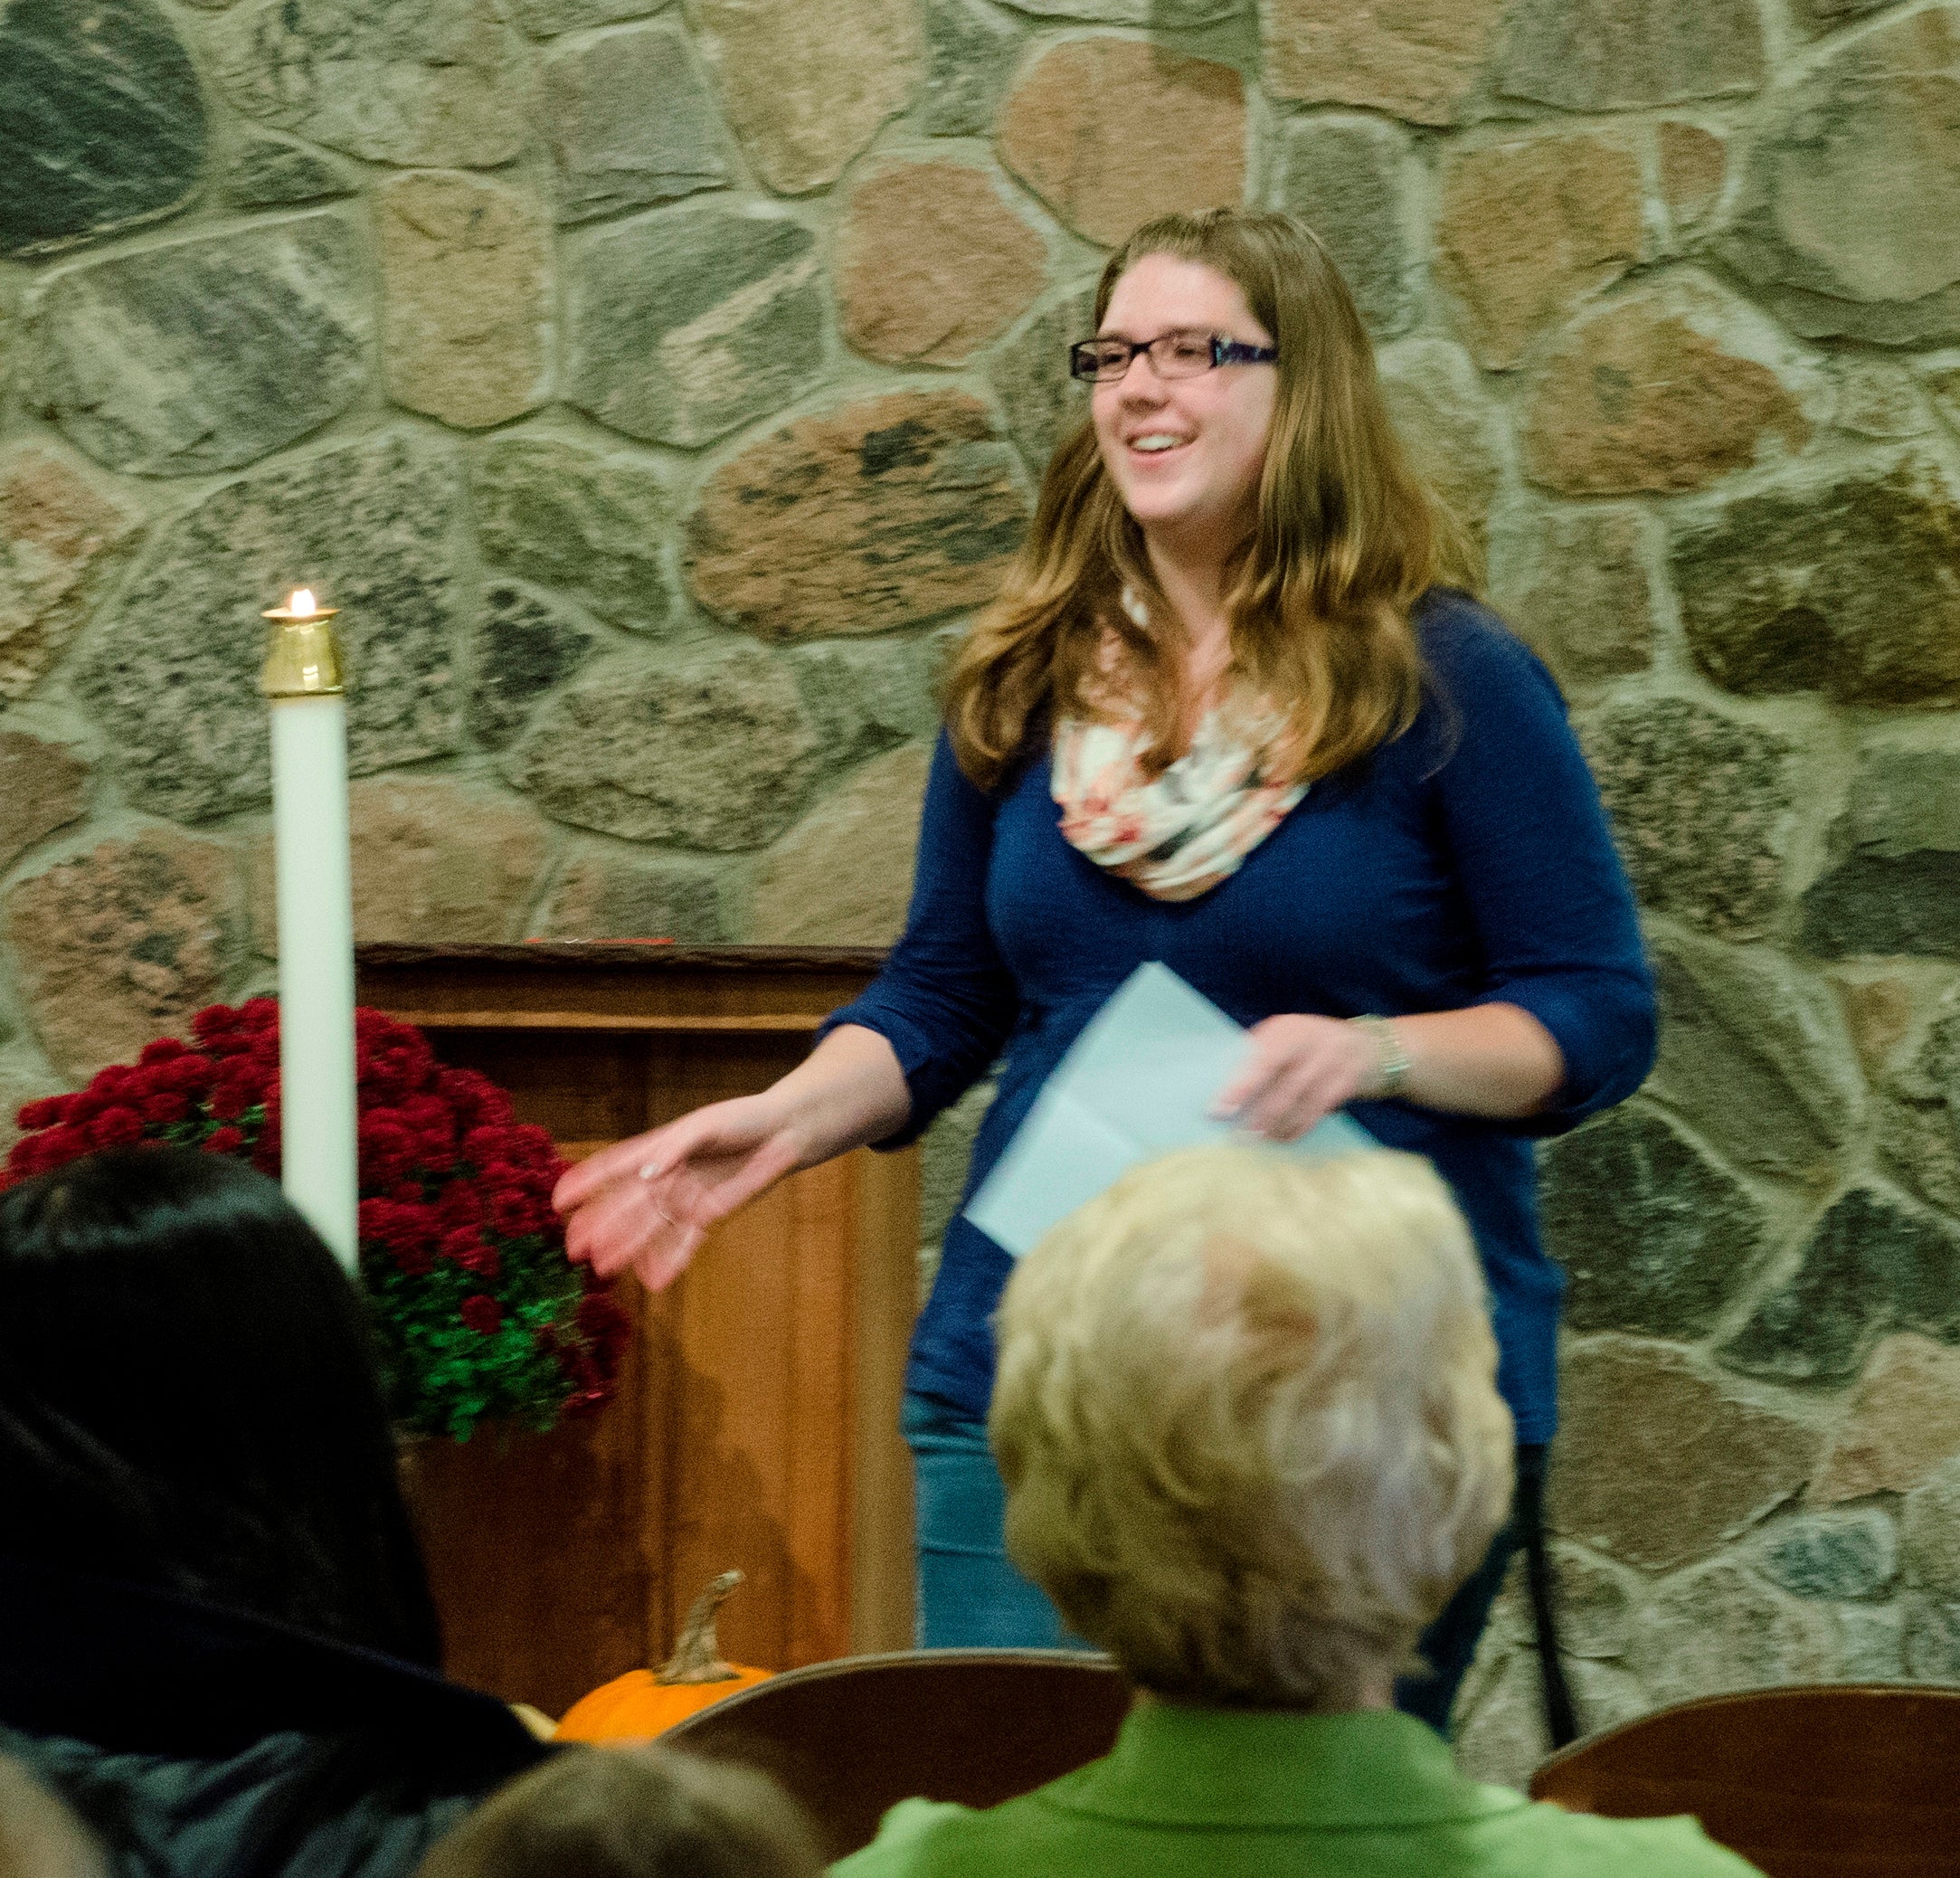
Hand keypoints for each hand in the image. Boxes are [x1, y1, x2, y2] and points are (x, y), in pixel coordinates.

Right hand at [552, 1096, 805, 1291]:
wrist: (782, 1133)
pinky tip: (654, 1281)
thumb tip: (648, 1175)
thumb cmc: (739, 1119)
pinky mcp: (708, 1217)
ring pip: (649, 1229)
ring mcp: (684, 1199)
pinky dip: (670, 1262)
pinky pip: (685, 1243)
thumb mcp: (704, 1125)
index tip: (559, 1201)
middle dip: (599, 1227)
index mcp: (656, 1150)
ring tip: (606, 1268)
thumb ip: (673, 1149)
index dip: (584, 1182)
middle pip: (625, 1206)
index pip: (612, 1168)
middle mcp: (664, 1178)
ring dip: (628, 1249)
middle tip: (575, 1249)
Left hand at [1211, 1013, 1380, 1142]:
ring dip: (1276, 1127)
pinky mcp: (1347, 1086)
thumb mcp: (1285, 1036)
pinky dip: (1297, 1129)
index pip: (1262, 1059)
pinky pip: (1317, 1113)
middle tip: (1238, 1136)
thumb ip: (1259, 1054)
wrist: (1366, 1046)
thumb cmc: (1308, 1044)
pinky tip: (1281, 1138)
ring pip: (1301, 1105)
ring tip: (1257, 1139)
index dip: (1241, 1086)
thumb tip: (1222, 1086)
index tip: (1221, 1109)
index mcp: (1289, 1029)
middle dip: (1258, 1115)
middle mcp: (1314, 1043)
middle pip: (1283, 1087)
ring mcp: (1334, 1065)